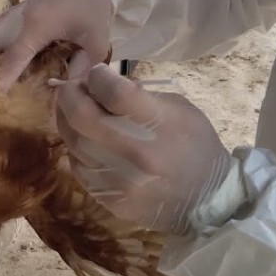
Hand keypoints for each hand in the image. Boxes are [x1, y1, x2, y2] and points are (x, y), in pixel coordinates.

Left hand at [55, 64, 240, 235]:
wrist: (207, 202)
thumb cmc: (196, 146)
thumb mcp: (180, 109)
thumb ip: (139, 96)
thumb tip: (102, 84)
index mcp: (160, 126)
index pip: (114, 92)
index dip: (97, 76)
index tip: (97, 72)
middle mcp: (136, 154)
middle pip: (82, 116)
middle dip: (70, 94)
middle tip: (73, 86)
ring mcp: (119, 180)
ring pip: (73, 141)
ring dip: (68, 119)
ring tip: (75, 110)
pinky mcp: (108, 198)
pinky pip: (78, 165)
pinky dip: (77, 147)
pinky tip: (85, 139)